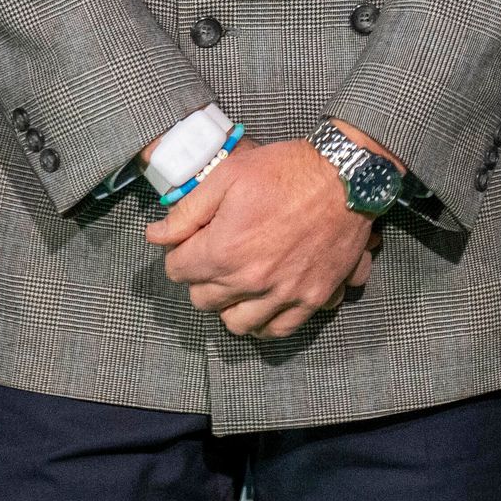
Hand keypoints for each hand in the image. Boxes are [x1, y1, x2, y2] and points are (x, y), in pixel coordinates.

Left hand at [142, 136, 378, 339]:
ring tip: (236, 285)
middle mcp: (250, 280)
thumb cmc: (285, 170)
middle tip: (214, 259)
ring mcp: (283, 293)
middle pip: (203, 300)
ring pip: (236, 324)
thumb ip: (187, 212)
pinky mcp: (312, 297)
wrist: (345, 177)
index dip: (180, 254)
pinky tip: (262, 304)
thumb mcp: (227, 176)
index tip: (191, 243)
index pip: (178, 271)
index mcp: (223, 249)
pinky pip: (278, 330)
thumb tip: (155, 236)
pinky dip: (264, 323)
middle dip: (200, 279)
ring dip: (229, 306)